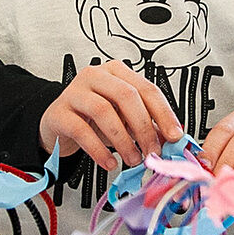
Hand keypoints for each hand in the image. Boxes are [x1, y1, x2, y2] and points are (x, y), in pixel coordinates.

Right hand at [39, 60, 183, 171]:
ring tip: (132, 159)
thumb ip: (147, 125)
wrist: (58, 125)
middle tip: (153, 151)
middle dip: (144, 127)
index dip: (163, 113)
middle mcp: (95, 76)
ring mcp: (74, 92)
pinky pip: (82, 130)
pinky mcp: (59, 112)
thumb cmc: (93, 119)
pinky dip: (99, 150)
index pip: (146, 88)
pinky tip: (109, 162)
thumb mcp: (124, 119)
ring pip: (104, 110)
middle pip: (126, 95)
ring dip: (123, 140)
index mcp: (117, 72)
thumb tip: (171, 139)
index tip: (174, 135)